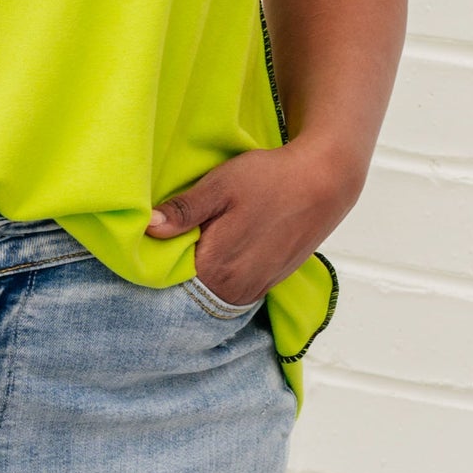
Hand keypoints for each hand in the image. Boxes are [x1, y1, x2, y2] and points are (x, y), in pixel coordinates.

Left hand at [146, 139, 360, 306]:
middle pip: (190, 291)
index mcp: (215, 268)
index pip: (169, 281)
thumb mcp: (219, 186)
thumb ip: (184, 212)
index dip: (158, 262)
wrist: (324, 182)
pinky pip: (233, 290)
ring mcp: (254, 290)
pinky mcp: (268, 285)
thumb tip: (148, 228)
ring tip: (200, 245)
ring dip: (202, 276)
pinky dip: (223, 277)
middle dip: (178, 272)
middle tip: (175, 241)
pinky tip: (224, 252)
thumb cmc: (270, 180)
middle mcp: (234, 289)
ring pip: (212, 293)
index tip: (152, 244)